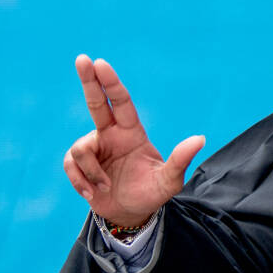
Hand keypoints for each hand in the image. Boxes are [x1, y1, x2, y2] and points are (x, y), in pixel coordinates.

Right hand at [62, 55, 204, 229]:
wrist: (130, 214)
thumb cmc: (151, 194)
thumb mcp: (169, 181)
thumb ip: (180, 161)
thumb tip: (200, 138)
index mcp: (132, 132)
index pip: (121, 102)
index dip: (111, 83)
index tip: (101, 63)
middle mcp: (110, 135)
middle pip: (96, 103)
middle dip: (88, 80)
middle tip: (81, 58)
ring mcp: (93, 148)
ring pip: (81, 148)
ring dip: (92, 172)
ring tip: (105, 187)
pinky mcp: (78, 165)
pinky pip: (71, 166)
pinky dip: (81, 181)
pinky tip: (92, 193)